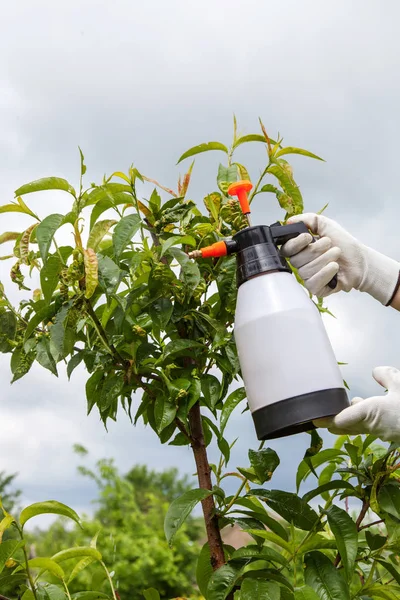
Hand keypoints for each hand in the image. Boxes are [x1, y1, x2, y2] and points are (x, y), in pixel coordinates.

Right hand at [281, 213, 399, 304]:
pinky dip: (325, 273)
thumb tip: (290, 221)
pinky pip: (312, 282)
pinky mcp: (315, 288)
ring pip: (305, 270)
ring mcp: (308, 277)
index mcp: (301, 249)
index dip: (296, 243)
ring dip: (325, 259)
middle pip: (297, 259)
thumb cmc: (344, 244)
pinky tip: (334, 268)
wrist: (360, 260)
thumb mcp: (326, 225)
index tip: (308, 237)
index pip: (287, 248)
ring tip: (336, 254)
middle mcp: (302, 264)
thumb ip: (308, 220)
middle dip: (316, 250)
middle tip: (330, 244)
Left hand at [314, 366, 399, 442]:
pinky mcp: (389, 435)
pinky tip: (367, 409)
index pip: (341, 420)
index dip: (327, 420)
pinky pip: (369, 428)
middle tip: (325, 411)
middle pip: (345, 426)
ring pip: (357, 427)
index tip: (316, 420)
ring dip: (349, 418)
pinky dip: (363, 419)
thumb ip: (387, 377)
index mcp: (369, 413)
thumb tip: (374, 371)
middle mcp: (371, 426)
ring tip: (346, 405)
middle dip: (334, 420)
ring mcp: (380, 434)